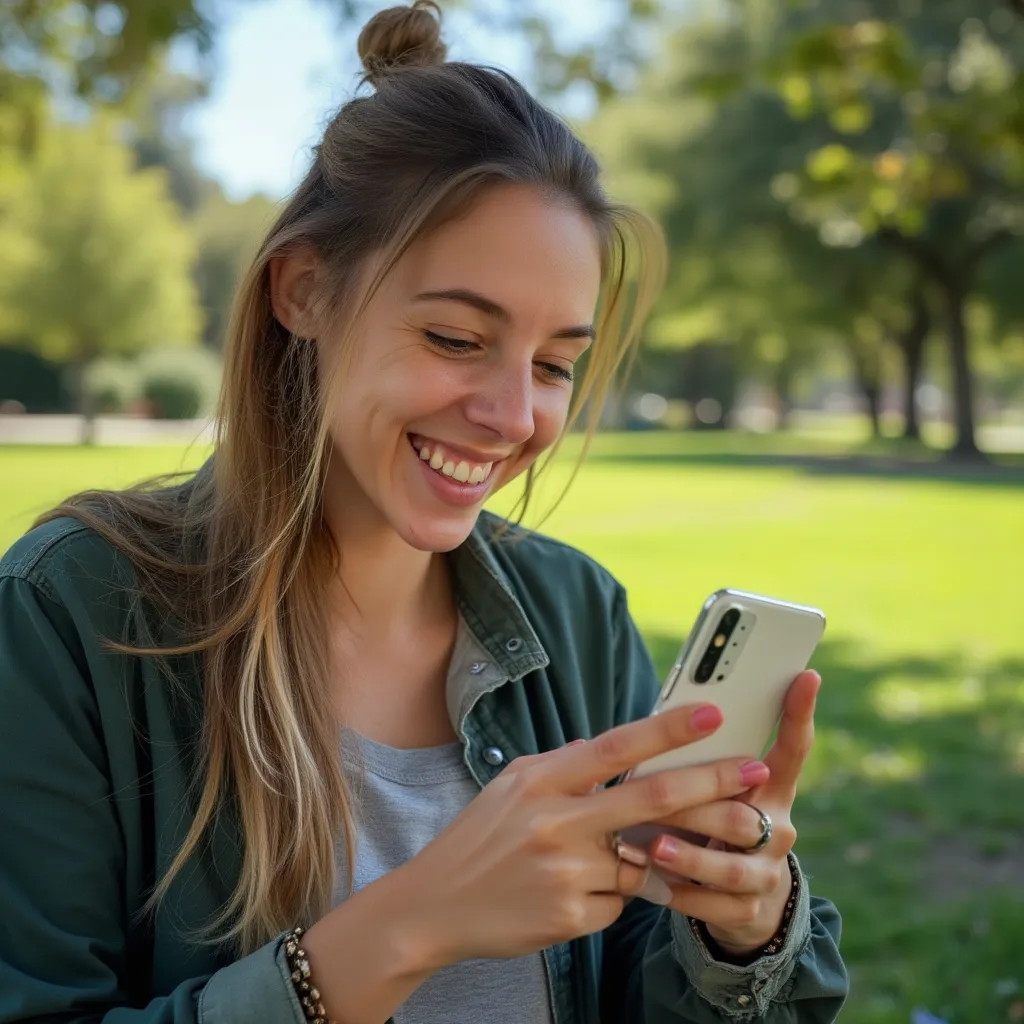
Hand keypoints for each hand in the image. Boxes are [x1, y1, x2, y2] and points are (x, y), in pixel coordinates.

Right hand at [390, 703, 767, 968]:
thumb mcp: (512, 787)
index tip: (714, 714)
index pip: (617, 748)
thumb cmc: (479, 838)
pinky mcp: (572, 918)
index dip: (669, 729)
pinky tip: (581, 892)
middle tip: (758, 772)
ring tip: (696, 848)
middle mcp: (556, 823)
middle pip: (652, 799)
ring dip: (669, 854)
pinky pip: (621, 901)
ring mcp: (566, 873)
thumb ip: (563, 765)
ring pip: (644, 859)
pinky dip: (618, 893)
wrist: (435, 905)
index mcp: (542, 781)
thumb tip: (606, 745)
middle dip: (714, 783)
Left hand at [645, 670, 821, 954]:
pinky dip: (681, 894)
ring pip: (731, 866)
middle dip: (702, 803)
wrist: (741, 900)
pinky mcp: (749, 912)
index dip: (799, 713)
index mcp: (770, 789)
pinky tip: (653, 884)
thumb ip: (696, 763)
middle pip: (745, 812)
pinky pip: (714, 905)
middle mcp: (777, 829)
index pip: (791, 748)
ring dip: (691, 855)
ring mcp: (766, 873)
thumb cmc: (712, 823)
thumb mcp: (714, 792)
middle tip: (665, 791)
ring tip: (656, 846)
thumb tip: (655, 720)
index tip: (806, 675)